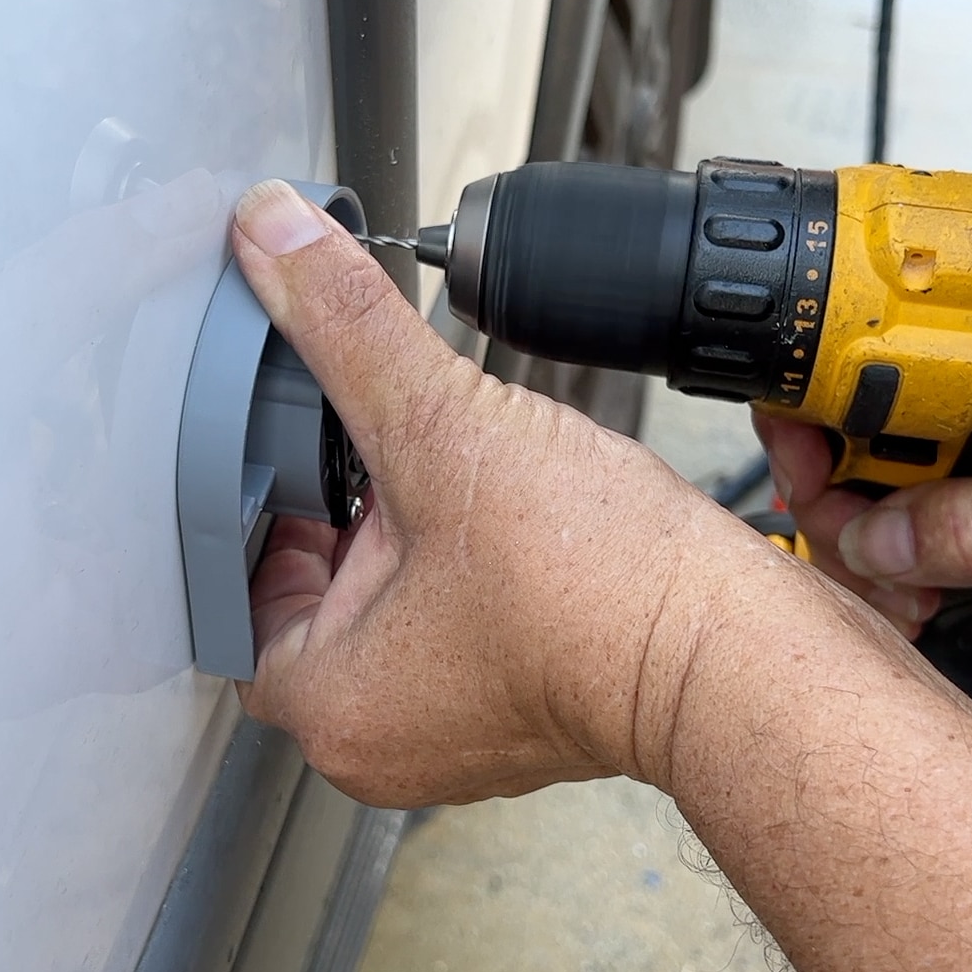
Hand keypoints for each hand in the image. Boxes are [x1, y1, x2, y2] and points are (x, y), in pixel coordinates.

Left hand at [232, 180, 759, 807]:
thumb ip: (347, 326)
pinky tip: (497, 508)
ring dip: (402, 526)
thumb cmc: (599, 588)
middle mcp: (378, 737)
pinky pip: (451, 619)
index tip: (291, 437)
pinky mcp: (517, 705)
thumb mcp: (441, 426)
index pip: (235, 585)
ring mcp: (452, 730)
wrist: (736, 645)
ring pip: (386, 605)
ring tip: (440, 468)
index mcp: (329, 701)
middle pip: (310, 591)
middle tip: (373, 441)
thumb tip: (275, 234)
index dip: (259, 494)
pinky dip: (457, 559)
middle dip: (339, 504)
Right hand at [754, 412, 971, 638]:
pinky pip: (892, 511)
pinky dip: (881, 560)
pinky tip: (911, 589)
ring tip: (901, 593)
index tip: (804, 480)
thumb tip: (878, 537)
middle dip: (829, 502)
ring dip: (853, 544)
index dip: (810, 416)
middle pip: (840, 418)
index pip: (860, 350)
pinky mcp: (967, 478)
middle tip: (856, 557)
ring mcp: (966, 432)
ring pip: (854, 473)